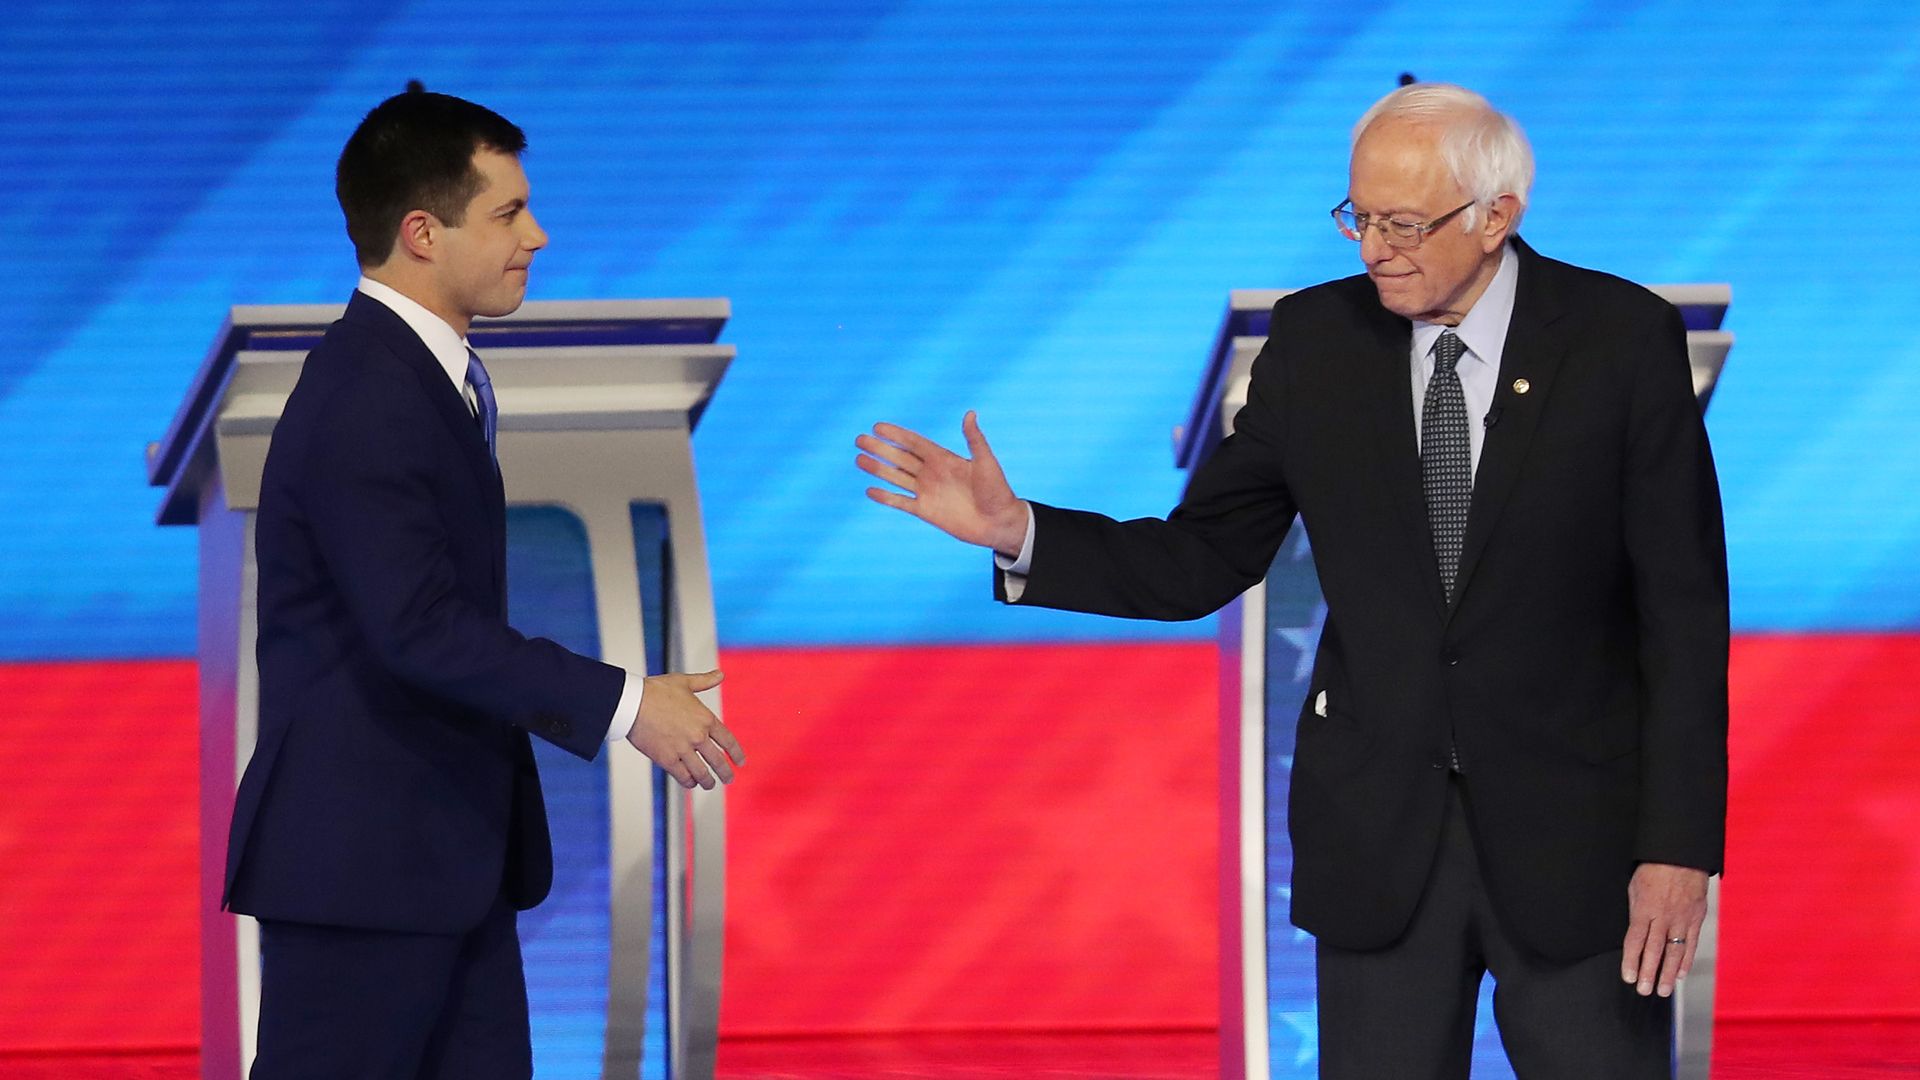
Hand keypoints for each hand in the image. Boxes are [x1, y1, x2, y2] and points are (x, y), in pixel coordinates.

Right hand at [625, 669, 742, 789]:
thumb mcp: (684, 682)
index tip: (740, 762)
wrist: (632, 702)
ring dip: (708, 782)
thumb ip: (704, 681)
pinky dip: (689, 782)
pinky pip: (683, 776)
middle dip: (725, 773)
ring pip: (701, 773)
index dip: (736, 753)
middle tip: (728, 779)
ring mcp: (683, 749)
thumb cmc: (656, 690)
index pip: (728, 741)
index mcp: (706, 718)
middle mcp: (698, 736)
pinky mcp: (667, 759)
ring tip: (710, 785)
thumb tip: (720, 675)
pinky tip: (691, 783)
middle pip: (718, 761)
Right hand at [856, 412, 1028, 555]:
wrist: (999, 523)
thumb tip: (970, 413)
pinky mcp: (926, 511)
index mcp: (944, 458)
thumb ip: (974, 440)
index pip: (914, 442)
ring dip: (878, 468)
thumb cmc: (997, 490)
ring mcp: (928, 492)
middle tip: (859, 439)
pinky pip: (901, 502)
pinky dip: (886, 497)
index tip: (877, 426)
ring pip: (896, 477)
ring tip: (859, 459)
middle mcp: (932, 473)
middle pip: (900, 457)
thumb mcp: (986, 462)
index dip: (896, 434)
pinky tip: (870, 490)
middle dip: (880, 448)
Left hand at [1622, 862, 1708, 996]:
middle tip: (1645, 991)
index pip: (1636, 941)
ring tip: (1663, 990)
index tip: (1629, 977)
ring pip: (1674, 951)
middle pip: (1655, 950)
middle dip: (1649, 973)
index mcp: (1644, 909)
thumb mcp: (1635, 887)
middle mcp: (1664, 917)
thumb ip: (1635, 911)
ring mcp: (1682, 919)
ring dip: (1668, 973)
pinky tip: (1680, 974)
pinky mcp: (1697, 918)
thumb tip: (1634, 933)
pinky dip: (1686, 960)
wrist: (1682, 855)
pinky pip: (1691, 943)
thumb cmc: (1654, 869)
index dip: (1631, 961)